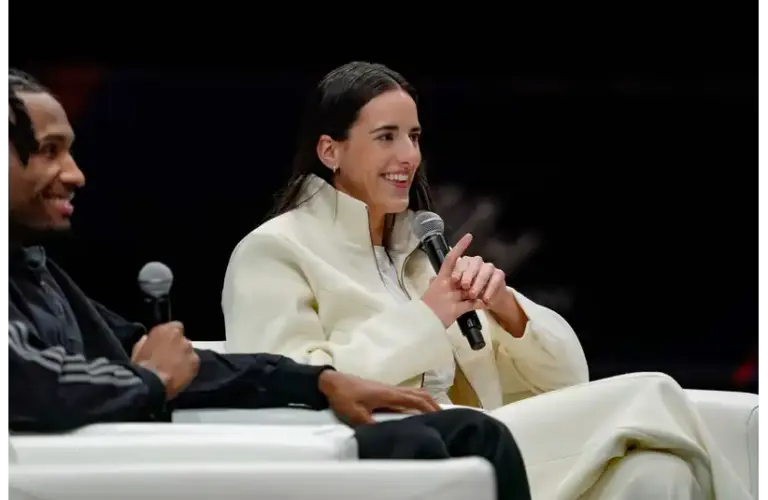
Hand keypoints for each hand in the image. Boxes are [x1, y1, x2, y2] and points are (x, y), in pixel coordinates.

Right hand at [131, 321, 199, 399]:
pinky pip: (193, 363)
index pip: (175, 326)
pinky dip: (188, 368)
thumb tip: (148, 340)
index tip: (166, 343)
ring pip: (188, 352)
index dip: (171, 336)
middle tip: (169, 358)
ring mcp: (189, 350)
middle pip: (182, 340)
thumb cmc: (141, 365)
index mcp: (167, 330)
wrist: (151, 382)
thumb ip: (147, 341)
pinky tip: (180, 375)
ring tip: (174, 369)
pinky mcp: (195, 362)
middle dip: (177, 347)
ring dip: (183, 357)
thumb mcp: (139, 349)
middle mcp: (181, 337)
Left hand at [318, 370, 440, 425]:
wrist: (332, 382)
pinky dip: (416, 401)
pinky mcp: (383, 390)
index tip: (442, 419)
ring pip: (414, 392)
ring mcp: (388, 388)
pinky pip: (406, 394)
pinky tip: (414, 411)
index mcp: (389, 395)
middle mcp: (393, 390)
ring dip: (426, 401)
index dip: (430, 409)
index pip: (417, 401)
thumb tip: (387, 435)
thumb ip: (371, 425)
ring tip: (434, 414)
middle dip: (434, 405)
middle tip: (444, 418)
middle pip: (420, 394)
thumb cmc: (344, 397)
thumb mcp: (356, 415)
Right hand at [422, 233, 486, 326]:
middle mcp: (446, 285)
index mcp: (440, 279)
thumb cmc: (426, 307)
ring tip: (488, 289)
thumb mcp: (430, 292)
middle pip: (464, 273)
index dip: (460, 247)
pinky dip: (480, 304)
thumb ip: (434, 284)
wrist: (422, 323)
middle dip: (474, 274)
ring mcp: (452, 297)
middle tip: (482, 273)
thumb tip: (433, 278)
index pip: (450, 259)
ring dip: (480, 289)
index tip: (469, 236)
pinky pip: (472, 305)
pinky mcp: (456, 309)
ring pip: (471, 289)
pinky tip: (487, 303)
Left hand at [451, 254, 507, 310]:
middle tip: (464, 286)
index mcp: (462, 264)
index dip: (457, 269)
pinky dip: (490, 289)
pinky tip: (485, 299)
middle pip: (473, 261)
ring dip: (479, 282)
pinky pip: (496, 279)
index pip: (460, 260)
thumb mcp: (456, 294)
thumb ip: (454, 289)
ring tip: (472, 295)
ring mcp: (488, 267)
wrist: (486, 301)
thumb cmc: (466, 296)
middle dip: (468, 274)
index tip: (454, 280)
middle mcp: (475, 262)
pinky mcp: (499, 274)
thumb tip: (451, 285)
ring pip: (486, 268)